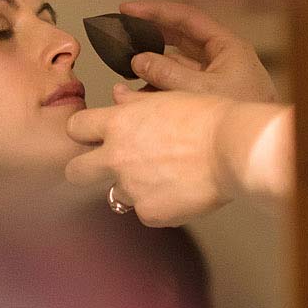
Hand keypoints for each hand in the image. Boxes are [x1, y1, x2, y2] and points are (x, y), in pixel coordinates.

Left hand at [65, 89, 289, 225]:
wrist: (232, 148)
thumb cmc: (208, 117)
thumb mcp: (169, 98)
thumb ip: (135, 102)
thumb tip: (117, 95)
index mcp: (119, 123)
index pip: (75, 128)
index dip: (84, 132)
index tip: (95, 136)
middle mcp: (116, 157)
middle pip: (75, 171)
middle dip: (86, 169)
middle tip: (110, 167)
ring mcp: (131, 188)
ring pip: (115, 193)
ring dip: (132, 187)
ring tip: (165, 176)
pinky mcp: (150, 213)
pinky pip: (145, 212)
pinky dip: (159, 205)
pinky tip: (181, 191)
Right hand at [119, 1, 277, 102]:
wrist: (263, 149)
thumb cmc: (243, 116)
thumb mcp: (201, 90)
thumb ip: (167, 74)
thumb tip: (138, 60)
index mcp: (227, 47)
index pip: (186, 18)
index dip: (156, 11)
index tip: (128, 9)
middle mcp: (221, 58)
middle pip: (179, 38)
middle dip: (150, 36)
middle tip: (122, 34)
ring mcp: (215, 79)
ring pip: (177, 65)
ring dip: (151, 67)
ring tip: (124, 71)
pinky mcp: (209, 99)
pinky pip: (179, 86)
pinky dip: (159, 89)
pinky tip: (138, 97)